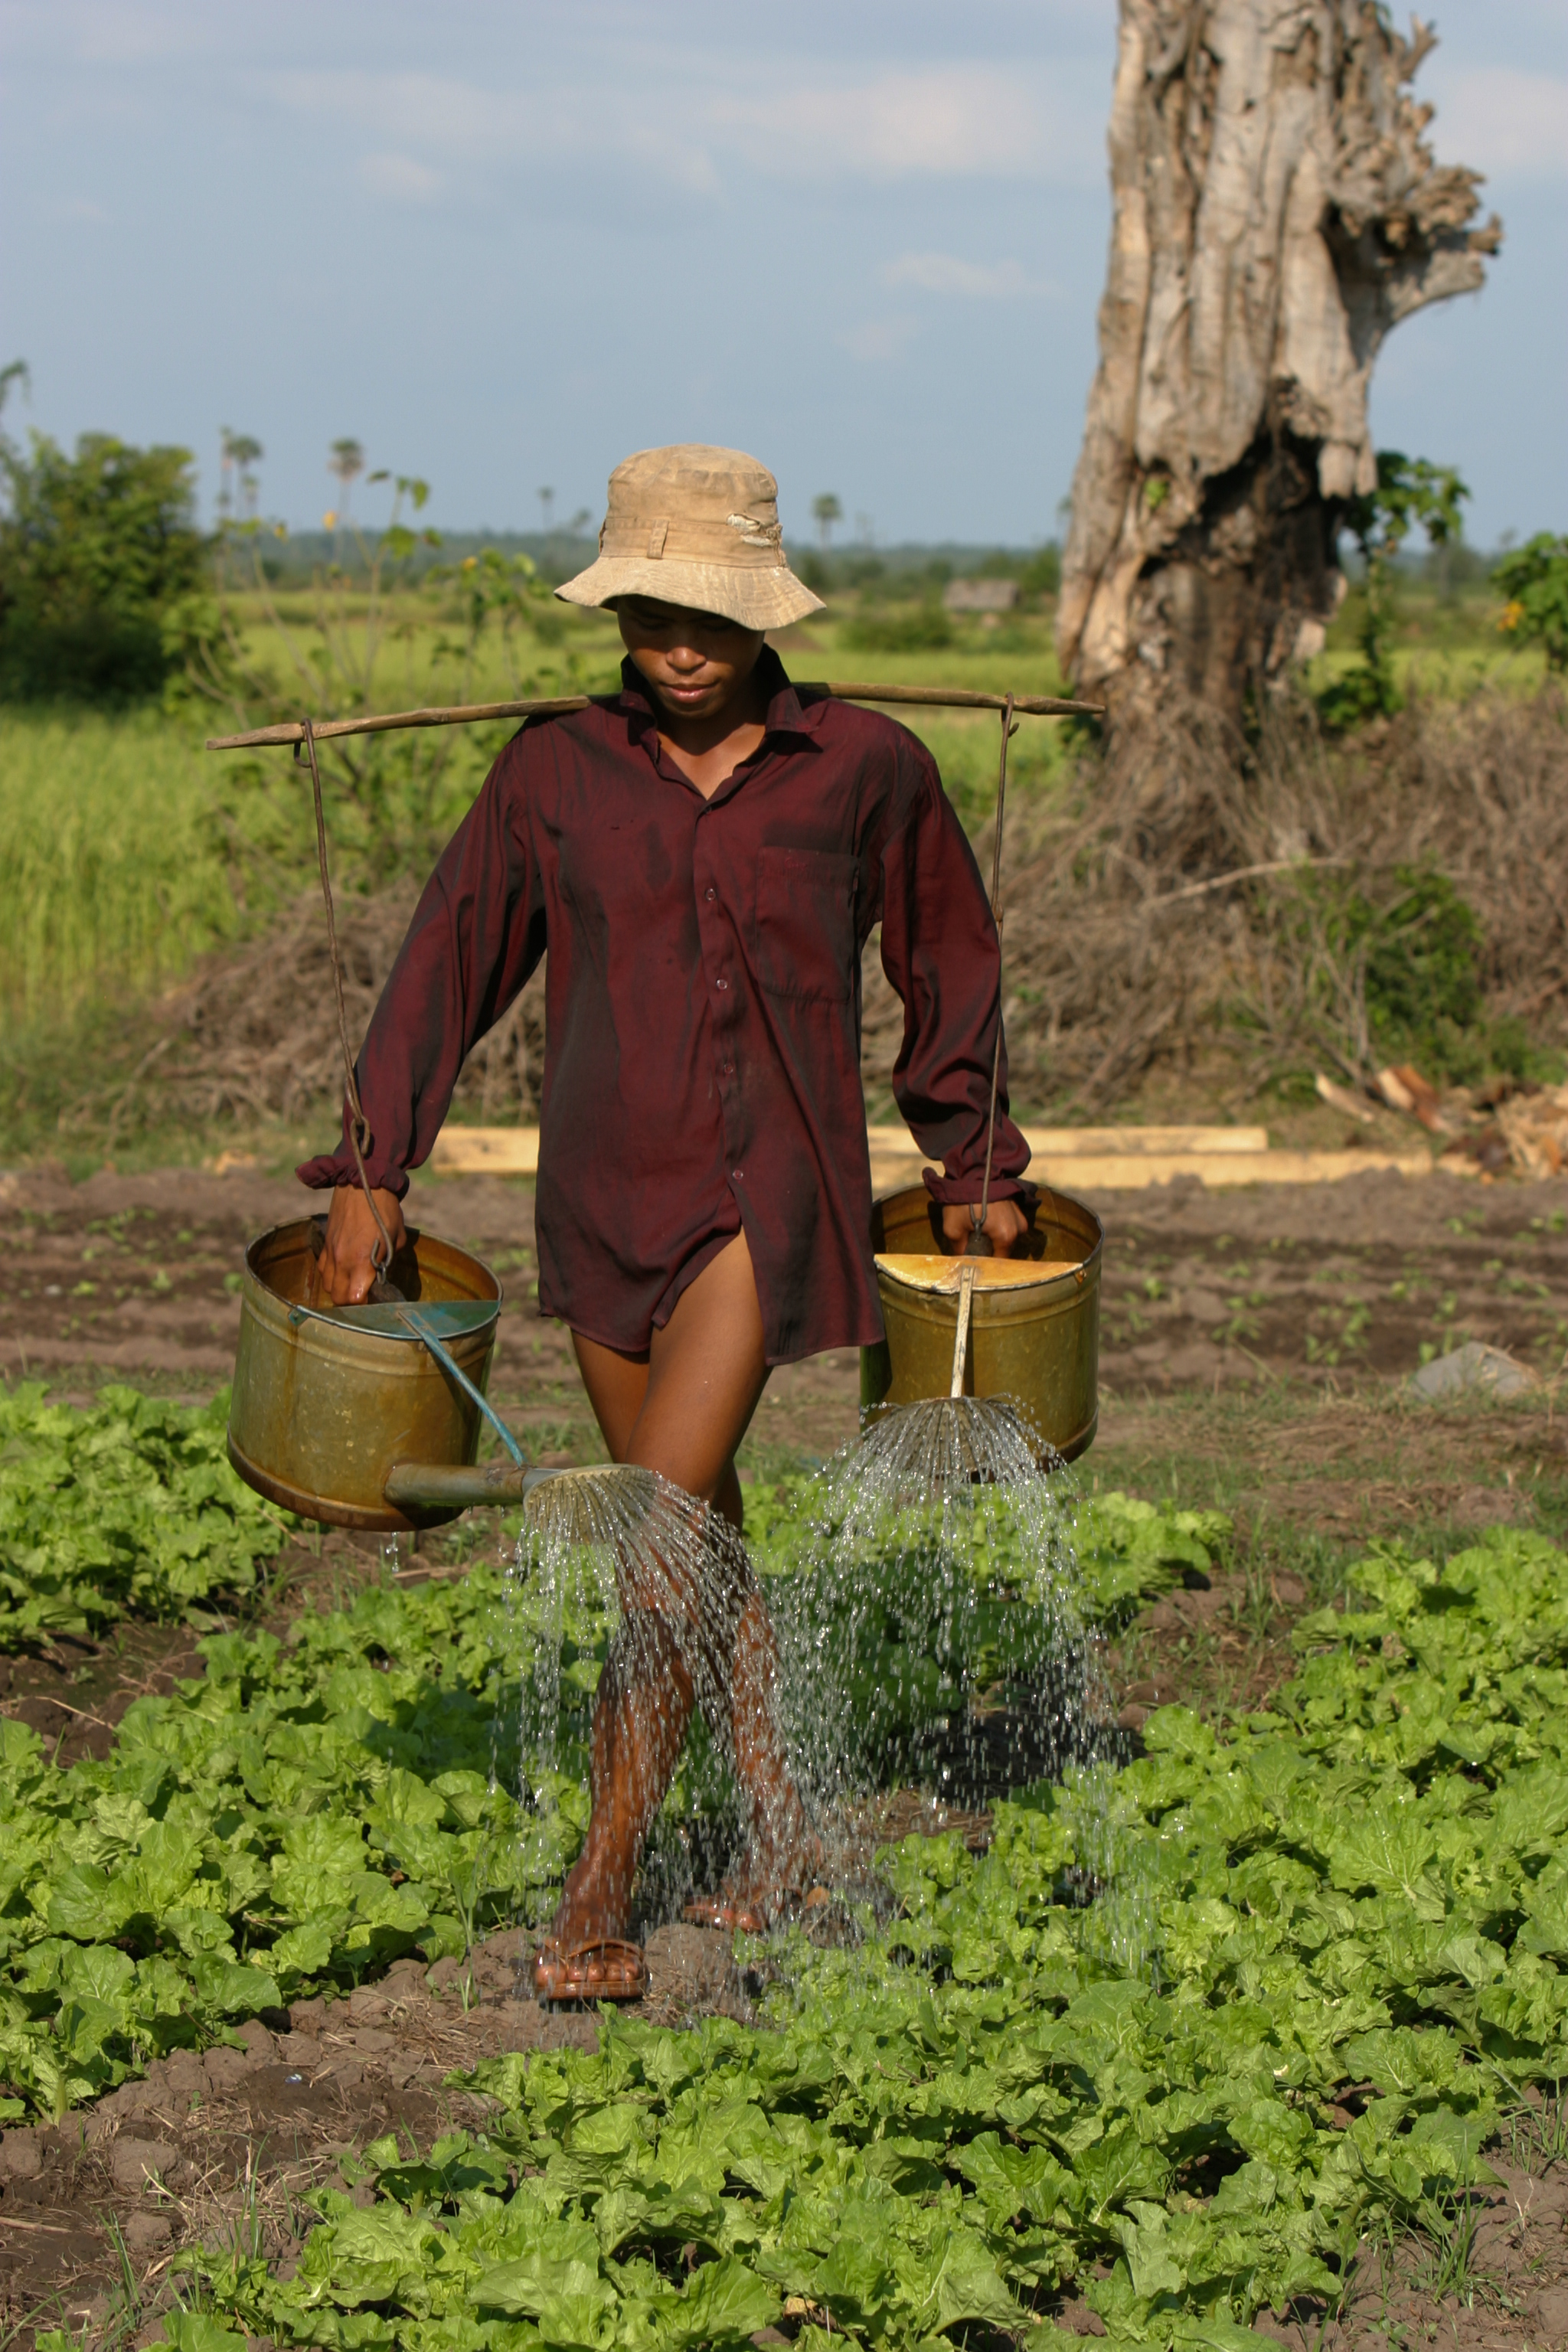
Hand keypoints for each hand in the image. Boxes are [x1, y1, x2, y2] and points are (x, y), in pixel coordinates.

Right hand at [319, 1186, 406, 1304]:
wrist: (362, 1183)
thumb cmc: (384, 1209)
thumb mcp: (396, 1237)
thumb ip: (388, 1260)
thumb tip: (381, 1273)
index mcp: (361, 1261)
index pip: (354, 1299)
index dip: (363, 1303)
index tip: (372, 1298)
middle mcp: (342, 1260)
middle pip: (337, 1297)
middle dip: (349, 1301)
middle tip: (362, 1292)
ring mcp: (331, 1252)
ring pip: (327, 1285)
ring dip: (338, 1288)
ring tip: (352, 1281)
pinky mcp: (325, 1243)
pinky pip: (322, 1269)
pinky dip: (330, 1274)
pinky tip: (342, 1268)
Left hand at [941, 1198, 1029, 1254]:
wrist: (972, 1169)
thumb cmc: (962, 1200)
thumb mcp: (953, 1228)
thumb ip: (960, 1249)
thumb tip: (963, 1259)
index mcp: (1006, 1236)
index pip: (999, 1261)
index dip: (985, 1262)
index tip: (974, 1259)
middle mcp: (1019, 1229)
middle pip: (1004, 1249)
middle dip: (990, 1248)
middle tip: (973, 1242)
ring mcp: (1020, 1216)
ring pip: (1008, 1236)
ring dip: (995, 1236)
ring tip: (978, 1228)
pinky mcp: (1017, 1207)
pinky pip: (1010, 1223)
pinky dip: (999, 1224)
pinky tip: (986, 1219)